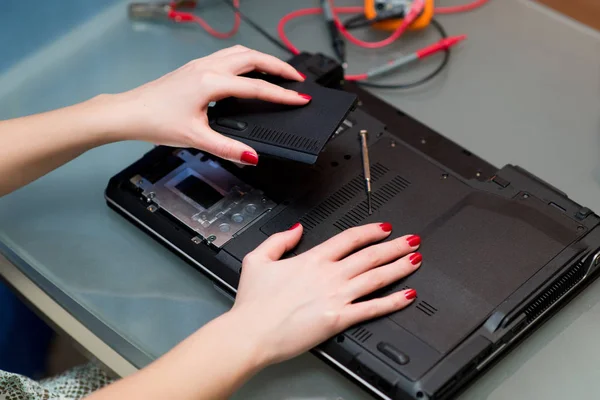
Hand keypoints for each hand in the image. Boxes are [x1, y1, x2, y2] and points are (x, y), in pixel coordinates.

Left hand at [113, 45, 307, 164]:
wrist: (128, 112)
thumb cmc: (154, 120)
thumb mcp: (195, 138)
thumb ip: (227, 149)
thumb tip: (251, 156)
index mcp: (210, 82)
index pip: (256, 87)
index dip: (282, 95)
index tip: (300, 98)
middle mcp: (206, 67)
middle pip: (253, 58)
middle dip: (279, 66)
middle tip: (297, 78)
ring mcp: (200, 65)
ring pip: (240, 53)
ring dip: (263, 59)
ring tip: (279, 71)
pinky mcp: (194, 68)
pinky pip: (228, 56)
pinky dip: (246, 60)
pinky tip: (248, 71)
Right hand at [230, 222, 421, 365]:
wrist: (251, 333)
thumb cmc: (253, 302)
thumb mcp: (258, 259)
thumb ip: (279, 240)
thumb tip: (297, 229)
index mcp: (312, 259)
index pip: (349, 238)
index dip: (370, 231)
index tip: (384, 228)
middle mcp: (329, 275)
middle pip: (370, 255)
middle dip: (395, 246)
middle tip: (412, 240)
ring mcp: (336, 296)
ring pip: (376, 277)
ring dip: (399, 267)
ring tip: (416, 260)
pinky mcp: (339, 319)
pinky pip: (372, 309)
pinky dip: (393, 302)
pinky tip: (407, 296)